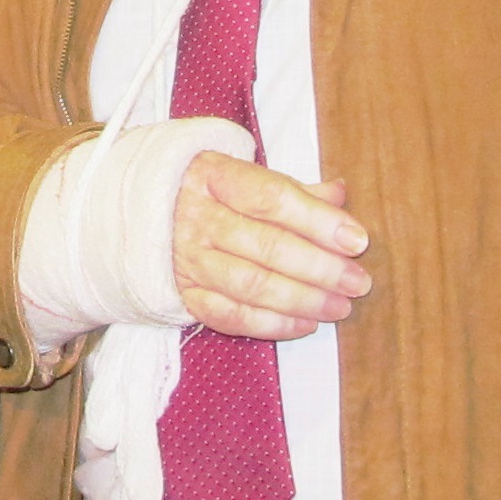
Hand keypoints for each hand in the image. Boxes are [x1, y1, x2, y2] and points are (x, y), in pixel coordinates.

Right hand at [173, 152, 371, 338]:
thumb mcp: (245, 175)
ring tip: (339, 306)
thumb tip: (340, 196)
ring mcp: (187, 258)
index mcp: (214, 176)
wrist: (142, 213)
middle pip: (266, 246)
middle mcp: (196, 217)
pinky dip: (272, 324)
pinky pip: (230, 316)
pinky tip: (305, 323)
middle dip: (320, 268)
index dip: (318, 221)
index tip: (357, 239)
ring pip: (251, 285)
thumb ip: (293, 189)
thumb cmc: (211, 192)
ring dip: (302, 300)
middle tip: (358, 282)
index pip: (271, 198)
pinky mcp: (184, 293)